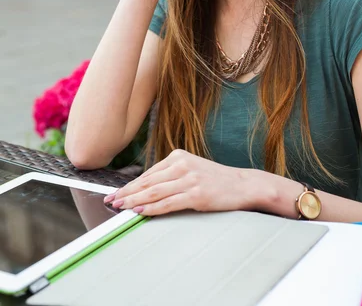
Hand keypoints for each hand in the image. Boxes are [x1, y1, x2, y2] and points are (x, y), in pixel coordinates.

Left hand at [103, 149, 254, 215]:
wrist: (244, 185)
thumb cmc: (217, 180)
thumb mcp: (192, 170)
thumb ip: (172, 176)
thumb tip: (146, 191)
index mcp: (179, 156)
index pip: (148, 173)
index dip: (130, 185)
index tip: (116, 193)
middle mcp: (182, 164)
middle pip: (148, 181)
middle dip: (126, 192)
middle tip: (110, 201)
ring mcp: (190, 178)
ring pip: (154, 191)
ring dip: (134, 200)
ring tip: (120, 207)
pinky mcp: (197, 193)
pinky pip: (169, 202)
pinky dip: (152, 208)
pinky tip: (140, 211)